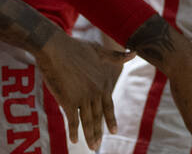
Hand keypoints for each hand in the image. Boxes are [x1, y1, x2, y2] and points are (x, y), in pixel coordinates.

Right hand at [35, 32, 133, 149]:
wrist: (56, 48)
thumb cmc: (76, 48)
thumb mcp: (99, 50)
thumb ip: (116, 57)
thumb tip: (135, 53)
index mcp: (103, 83)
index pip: (109, 106)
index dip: (110, 120)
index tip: (114, 131)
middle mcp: (95, 92)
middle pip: (98, 117)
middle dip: (98, 132)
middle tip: (97, 146)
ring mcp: (83, 98)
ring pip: (87, 121)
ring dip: (89, 135)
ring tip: (92, 146)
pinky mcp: (69, 101)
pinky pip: (73, 120)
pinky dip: (74, 131)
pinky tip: (74, 140)